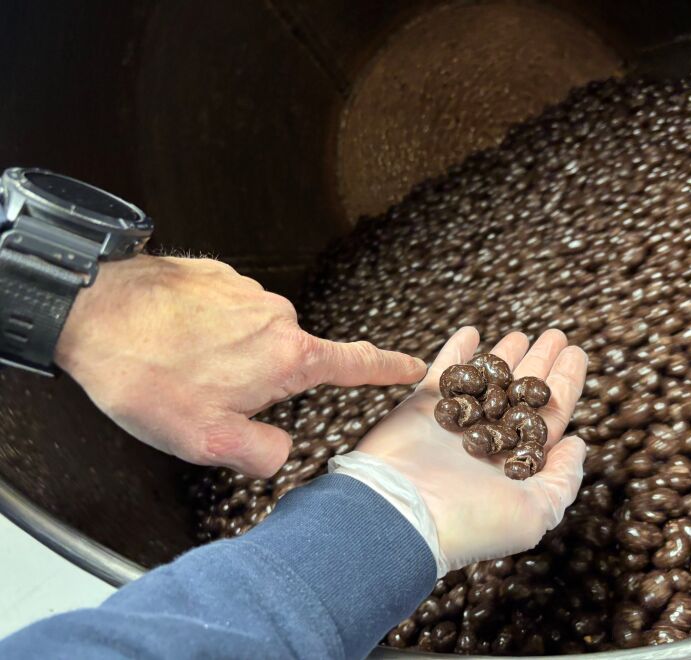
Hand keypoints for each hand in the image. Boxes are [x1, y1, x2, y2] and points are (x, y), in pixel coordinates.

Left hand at [55, 255, 425, 476]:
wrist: (91, 310)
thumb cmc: (147, 374)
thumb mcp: (207, 439)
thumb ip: (260, 453)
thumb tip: (283, 452)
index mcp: (287, 357)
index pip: (355, 363)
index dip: (390, 368)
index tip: (415, 365)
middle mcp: (276, 317)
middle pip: (289, 359)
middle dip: (260, 383)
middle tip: (208, 397)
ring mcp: (246, 290)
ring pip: (253, 337)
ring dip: (229, 356)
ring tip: (181, 367)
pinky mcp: (217, 275)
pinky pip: (226, 311)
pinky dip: (209, 330)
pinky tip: (173, 341)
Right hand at [331, 327, 587, 573]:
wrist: (402, 515)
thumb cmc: (470, 521)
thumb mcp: (536, 512)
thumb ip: (564, 478)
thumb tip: (577, 442)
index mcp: (515, 464)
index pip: (548, 415)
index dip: (565, 382)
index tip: (576, 352)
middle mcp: (487, 443)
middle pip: (520, 393)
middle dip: (538, 362)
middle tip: (554, 334)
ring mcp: (454, 424)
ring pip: (486, 381)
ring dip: (503, 356)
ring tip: (520, 333)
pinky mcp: (423, 408)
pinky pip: (443, 373)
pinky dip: (457, 351)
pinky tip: (471, 332)